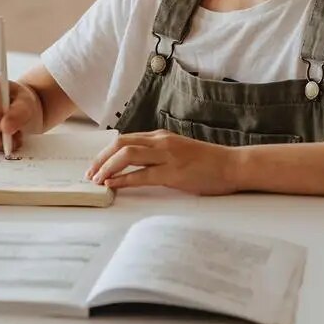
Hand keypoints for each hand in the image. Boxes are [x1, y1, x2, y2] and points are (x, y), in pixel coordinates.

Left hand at [85, 130, 239, 195]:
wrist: (233, 165)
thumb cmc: (209, 162)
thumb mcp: (179, 151)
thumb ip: (159, 154)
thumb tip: (137, 166)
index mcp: (162, 136)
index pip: (125, 139)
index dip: (106, 152)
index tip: (95, 165)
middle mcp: (162, 142)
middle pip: (120, 144)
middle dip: (100, 159)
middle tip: (90, 173)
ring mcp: (168, 156)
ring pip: (127, 155)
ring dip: (107, 168)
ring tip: (97, 180)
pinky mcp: (174, 173)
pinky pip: (141, 175)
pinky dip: (123, 180)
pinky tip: (113, 186)